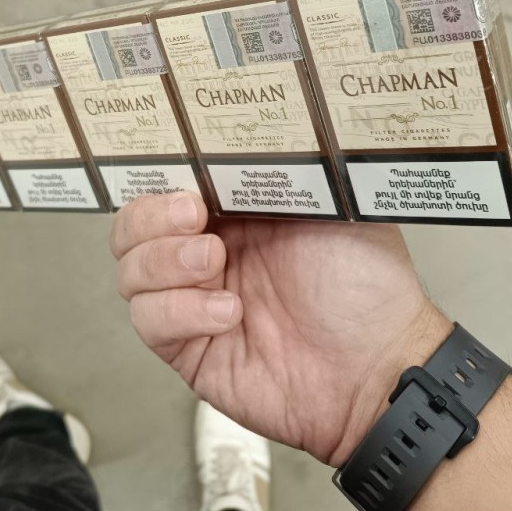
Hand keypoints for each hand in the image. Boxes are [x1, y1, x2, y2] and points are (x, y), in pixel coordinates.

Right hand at [111, 191, 450, 465]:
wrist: (380, 367)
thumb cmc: (367, 287)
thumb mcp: (329, 206)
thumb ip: (277, 176)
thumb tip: (235, 144)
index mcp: (236, 214)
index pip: (170, 188)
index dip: (164, 182)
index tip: (186, 182)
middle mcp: (210, 255)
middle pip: (133, 229)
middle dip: (150, 218)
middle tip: (193, 217)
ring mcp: (196, 302)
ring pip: (130, 274)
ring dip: (162, 262)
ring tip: (213, 262)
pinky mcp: (192, 350)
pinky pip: (149, 323)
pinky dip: (178, 311)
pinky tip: (227, 312)